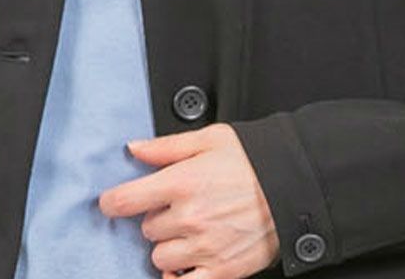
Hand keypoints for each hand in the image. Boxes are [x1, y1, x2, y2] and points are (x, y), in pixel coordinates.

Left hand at [97, 122, 280, 278]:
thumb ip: (167, 147)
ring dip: (169, 245)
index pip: (125, 200)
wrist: (293, 187)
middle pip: (146, 228)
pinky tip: (188, 263)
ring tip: (191, 229)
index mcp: (181, 182)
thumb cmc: (253, 160)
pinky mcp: (221, 271)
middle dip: (157, 217)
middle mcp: (189, 217)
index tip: (112, 202)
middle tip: (180, 206)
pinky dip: (180, 277)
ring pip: (160, 257)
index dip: (112, 202)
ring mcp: (204, 247)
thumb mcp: (209, 139)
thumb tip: (135, 149)